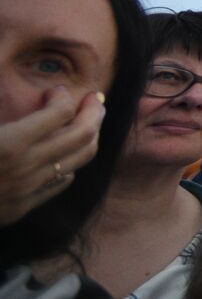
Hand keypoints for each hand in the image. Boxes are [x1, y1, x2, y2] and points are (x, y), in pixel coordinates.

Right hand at [0, 87, 104, 225]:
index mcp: (9, 144)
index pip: (58, 112)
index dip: (63, 97)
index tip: (56, 90)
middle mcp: (26, 168)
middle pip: (81, 135)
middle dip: (94, 112)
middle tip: (95, 99)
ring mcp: (27, 190)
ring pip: (79, 160)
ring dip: (90, 137)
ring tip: (90, 122)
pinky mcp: (21, 208)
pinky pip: (60, 184)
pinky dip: (70, 165)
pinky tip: (66, 156)